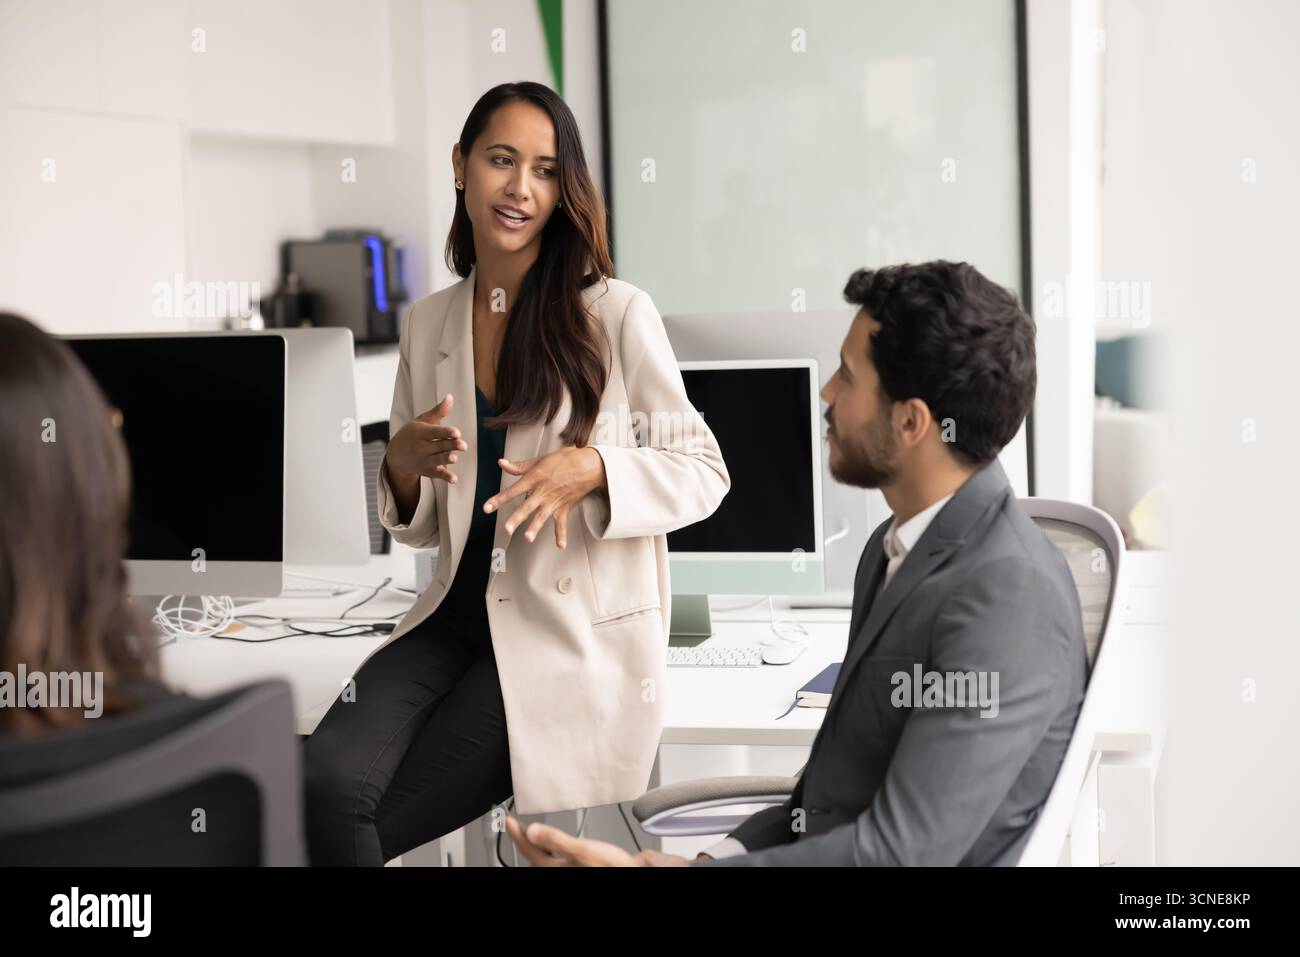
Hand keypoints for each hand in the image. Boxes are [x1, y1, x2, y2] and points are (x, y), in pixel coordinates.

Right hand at [385, 393, 467, 485]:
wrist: (395, 456)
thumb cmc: (412, 434)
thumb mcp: (422, 421)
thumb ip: (438, 411)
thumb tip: (451, 396)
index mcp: (422, 433)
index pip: (435, 432)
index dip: (446, 432)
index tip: (456, 432)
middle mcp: (422, 447)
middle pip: (439, 446)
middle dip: (451, 445)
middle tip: (463, 445)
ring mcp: (424, 460)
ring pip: (438, 460)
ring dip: (446, 459)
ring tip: (454, 458)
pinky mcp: (428, 471)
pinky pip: (437, 474)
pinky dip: (445, 477)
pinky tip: (454, 479)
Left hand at [483, 446, 605, 548]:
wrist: (589, 464)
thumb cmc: (565, 459)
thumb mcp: (540, 460)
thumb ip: (519, 466)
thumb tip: (502, 463)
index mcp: (534, 478)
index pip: (512, 491)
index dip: (498, 499)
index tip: (486, 508)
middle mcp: (543, 492)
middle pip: (526, 507)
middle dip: (516, 518)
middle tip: (507, 529)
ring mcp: (554, 501)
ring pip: (542, 516)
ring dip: (535, 527)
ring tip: (528, 538)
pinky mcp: (564, 507)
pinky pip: (562, 523)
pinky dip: (561, 534)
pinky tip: (560, 545)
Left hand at [504, 817, 690, 866]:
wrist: (633, 872)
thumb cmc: (613, 868)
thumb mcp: (582, 850)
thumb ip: (556, 839)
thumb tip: (531, 831)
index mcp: (556, 868)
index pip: (530, 850)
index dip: (518, 835)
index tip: (509, 820)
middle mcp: (561, 871)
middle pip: (536, 855)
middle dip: (527, 840)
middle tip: (517, 825)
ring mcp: (571, 870)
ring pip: (548, 857)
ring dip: (540, 843)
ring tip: (534, 831)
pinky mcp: (582, 867)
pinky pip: (560, 857)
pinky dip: (555, 847)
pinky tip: (560, 842)